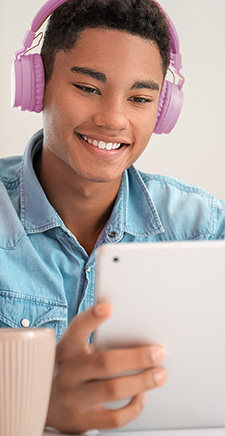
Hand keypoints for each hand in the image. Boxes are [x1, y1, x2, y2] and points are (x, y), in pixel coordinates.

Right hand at [46, 303, 166, 433]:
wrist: (47, 405)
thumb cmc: (72, 370)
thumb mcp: (75, 351)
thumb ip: (98, 340)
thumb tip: (135, 326)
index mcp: (67, 349)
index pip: (77, 329)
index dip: (91, 318)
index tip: (108, 307)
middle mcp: (67, 373)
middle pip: (105, 362)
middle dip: (137, 357)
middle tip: (158, 352)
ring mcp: (73, 398)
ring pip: (113, 389)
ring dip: (142, 381)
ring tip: (160, 375)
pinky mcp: (82, 421)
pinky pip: (114, 417)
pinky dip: (133, 406)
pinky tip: (140, 396)